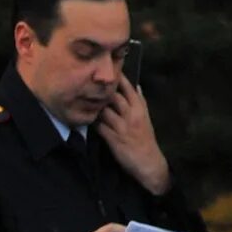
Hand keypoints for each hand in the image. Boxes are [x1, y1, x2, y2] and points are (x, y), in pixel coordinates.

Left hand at [94, 78, 169, 193]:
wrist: (148, 162)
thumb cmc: (146, 139)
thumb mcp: (146, 117)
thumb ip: (140, 101)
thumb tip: (136, 85)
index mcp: (140, 109)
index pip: (128, 88)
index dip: (117, 78)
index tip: (106, 69)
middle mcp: (131, 115)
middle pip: (113, 96)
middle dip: (101, 91)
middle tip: (89, 84)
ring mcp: (122, 127)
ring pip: (104, 110)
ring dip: (93, 106)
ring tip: (83, 100)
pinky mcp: (114, 139)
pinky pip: (99, 127)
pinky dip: (92, 122)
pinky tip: (85, 118)